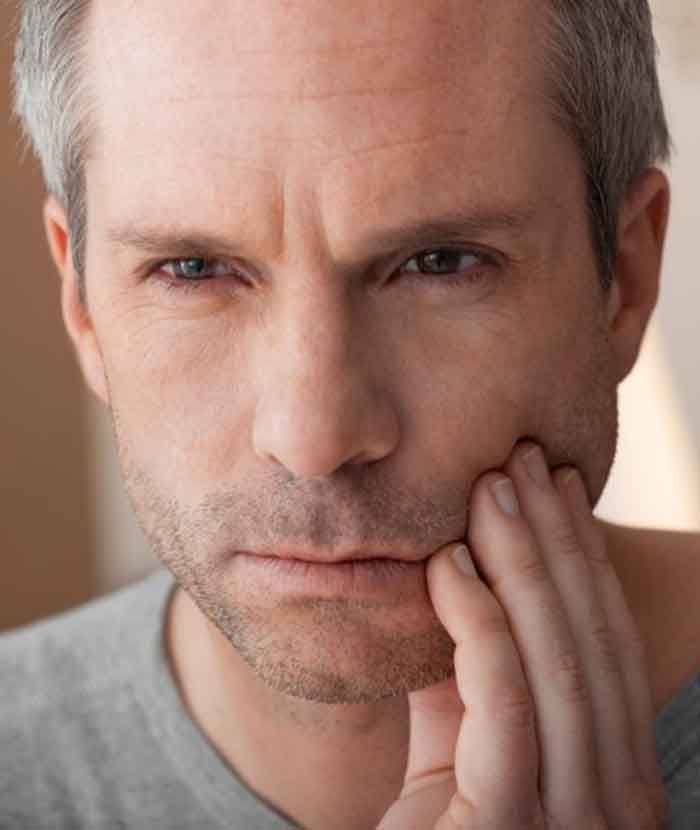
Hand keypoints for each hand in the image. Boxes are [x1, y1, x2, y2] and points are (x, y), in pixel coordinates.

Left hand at [378, 442, 668, 828]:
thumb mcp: (460, 745)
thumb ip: (467, 678)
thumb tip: (456, 585)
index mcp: (611, 771)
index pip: (606, 641)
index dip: (583, 558)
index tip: (557, 486)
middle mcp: (616, 797)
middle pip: (592, 637)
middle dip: (558, 539)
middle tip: (526, 457)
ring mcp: (575, 818)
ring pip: (558, 657)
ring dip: (524, 559)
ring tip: (494, 485)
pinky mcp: (510, 824)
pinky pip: (503, 697)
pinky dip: (478, 620)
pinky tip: (448, 562)